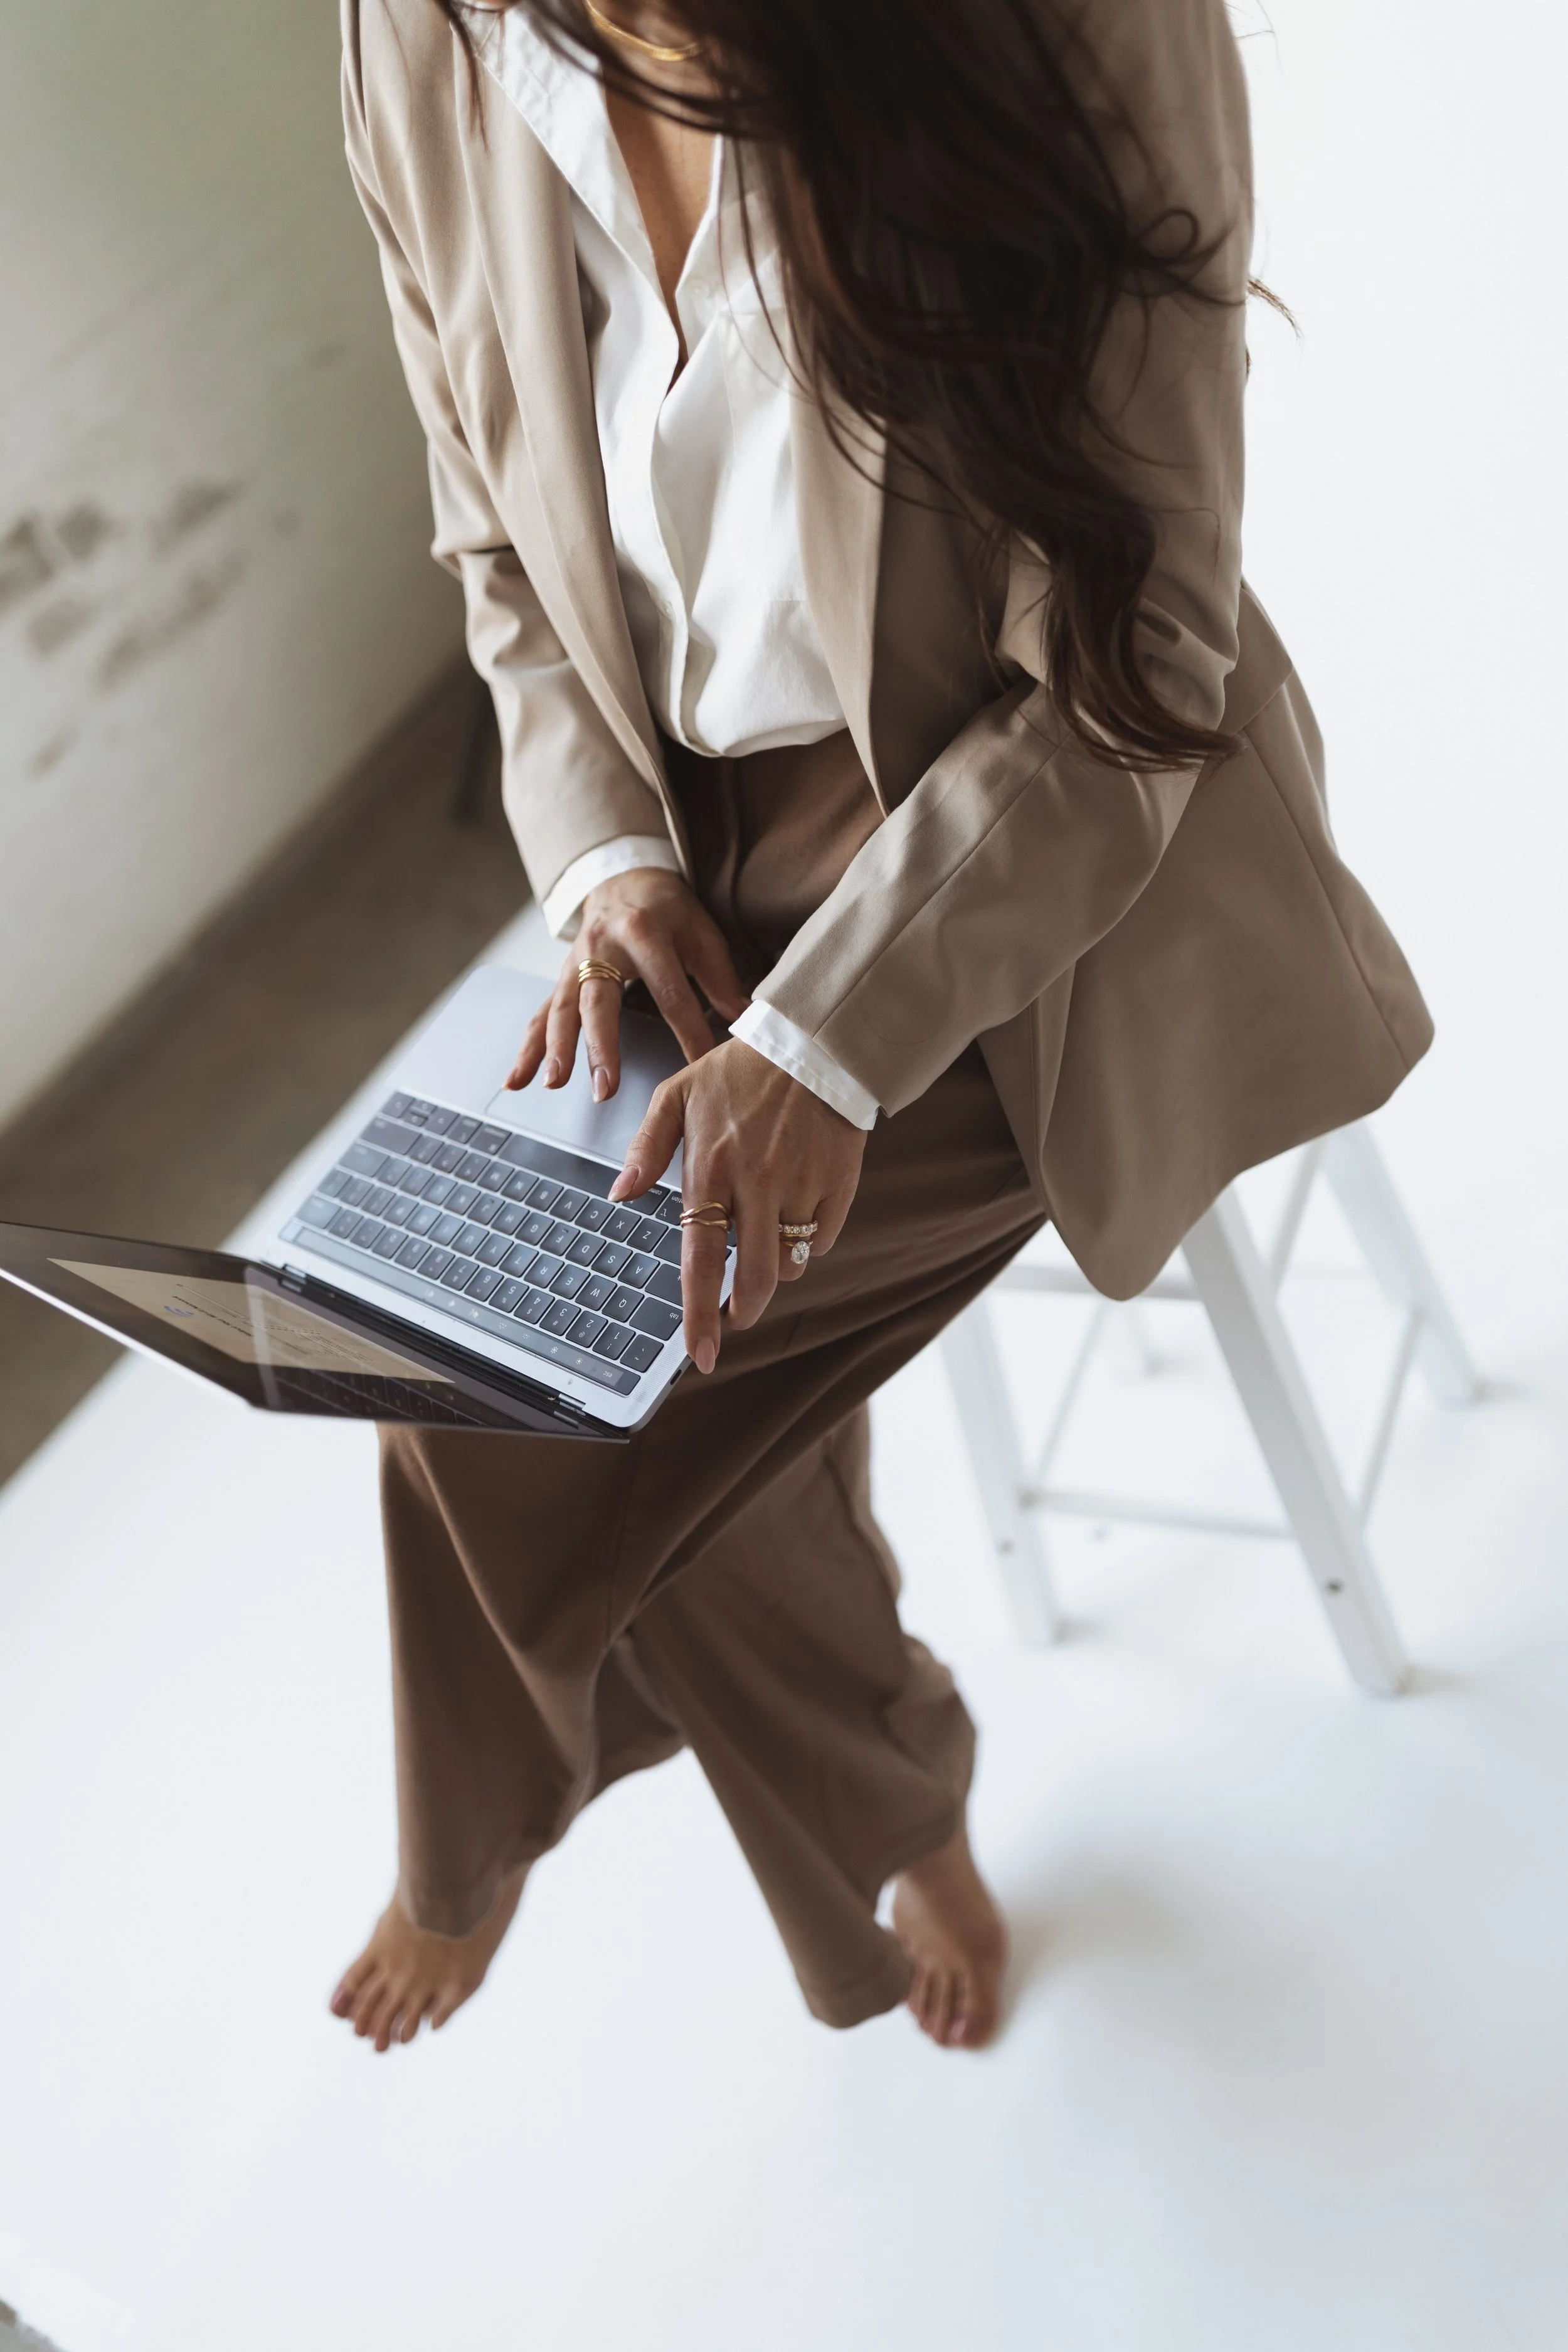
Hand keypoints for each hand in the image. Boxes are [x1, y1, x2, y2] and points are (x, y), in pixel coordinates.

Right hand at [506, 868, 749, 1098]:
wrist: (622, 876)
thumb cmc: (667, 909)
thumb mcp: (700, 932)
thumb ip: (720, 979)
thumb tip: (747, 1022)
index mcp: (644, 932)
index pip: (670, 992)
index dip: (689, 1031)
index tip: (700, 1066)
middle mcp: (602, 947)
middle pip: (599, 1002)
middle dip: (600, 1047)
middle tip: (604, 1087)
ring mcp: (575, 963)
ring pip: (560, 1009)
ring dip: (555, 1049)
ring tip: (553, 1084)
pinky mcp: (561, 978)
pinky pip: (540, 1014)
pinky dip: (528, 1048)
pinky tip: (515, 1080)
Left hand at [610, 1038, 868, 1373]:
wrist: (814, 1045)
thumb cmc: (739, 1071)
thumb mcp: (677, 1094)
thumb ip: (647, 1148)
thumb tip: (620, 1195)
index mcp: (711, 1169)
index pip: (702, 1259)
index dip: (700, 1314)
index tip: (701, 1354)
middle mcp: (757, 1184)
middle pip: (756, 1280)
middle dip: (744, 1311)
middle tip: (735, 1314)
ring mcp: (802, 1186)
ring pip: (789, 1264)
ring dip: (774, 1271)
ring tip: (764, 1242)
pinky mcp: (839, 1186)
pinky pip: (820, 1239)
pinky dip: (806, 1241)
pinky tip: (796, 1212)